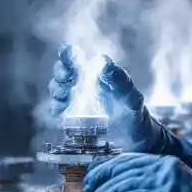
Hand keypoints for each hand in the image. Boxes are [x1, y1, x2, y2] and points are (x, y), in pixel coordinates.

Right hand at [47, 45, 164, 151]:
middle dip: (61, 72)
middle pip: (62, 69)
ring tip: (66, 96)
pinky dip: (56, 106)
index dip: (68, 53)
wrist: (134, 138)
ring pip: (57, 85)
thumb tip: (104, 63)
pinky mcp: (72, 114)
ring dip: (57, 88)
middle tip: (69, 81)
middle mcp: (86, 81)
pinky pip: (56, 106)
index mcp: (99, 71)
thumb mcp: (132, 97)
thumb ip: (121, 80)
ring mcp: (78, 97)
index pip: (77, 55)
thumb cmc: (135, 113)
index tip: (68, 57)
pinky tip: (62, 111)